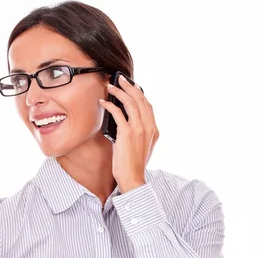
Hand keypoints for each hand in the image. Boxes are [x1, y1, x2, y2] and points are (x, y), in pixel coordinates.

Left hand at [99, 74, 159, 192]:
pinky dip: (110, 105)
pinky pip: (118, 113)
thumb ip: (139, 133)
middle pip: (140, 100)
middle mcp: (149, 127)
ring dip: (119, 92)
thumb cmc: (133, 165)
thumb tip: (126, 122)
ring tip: (111, 86)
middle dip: (129, 87)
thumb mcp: (142, 147)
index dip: (139, 94)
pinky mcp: (127, 133)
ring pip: (130, 103)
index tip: (132, 86)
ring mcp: (139, 129)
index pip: (148, 106)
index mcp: (154, 130)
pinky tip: (103, 102)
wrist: (133, 177)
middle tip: (120, 79)